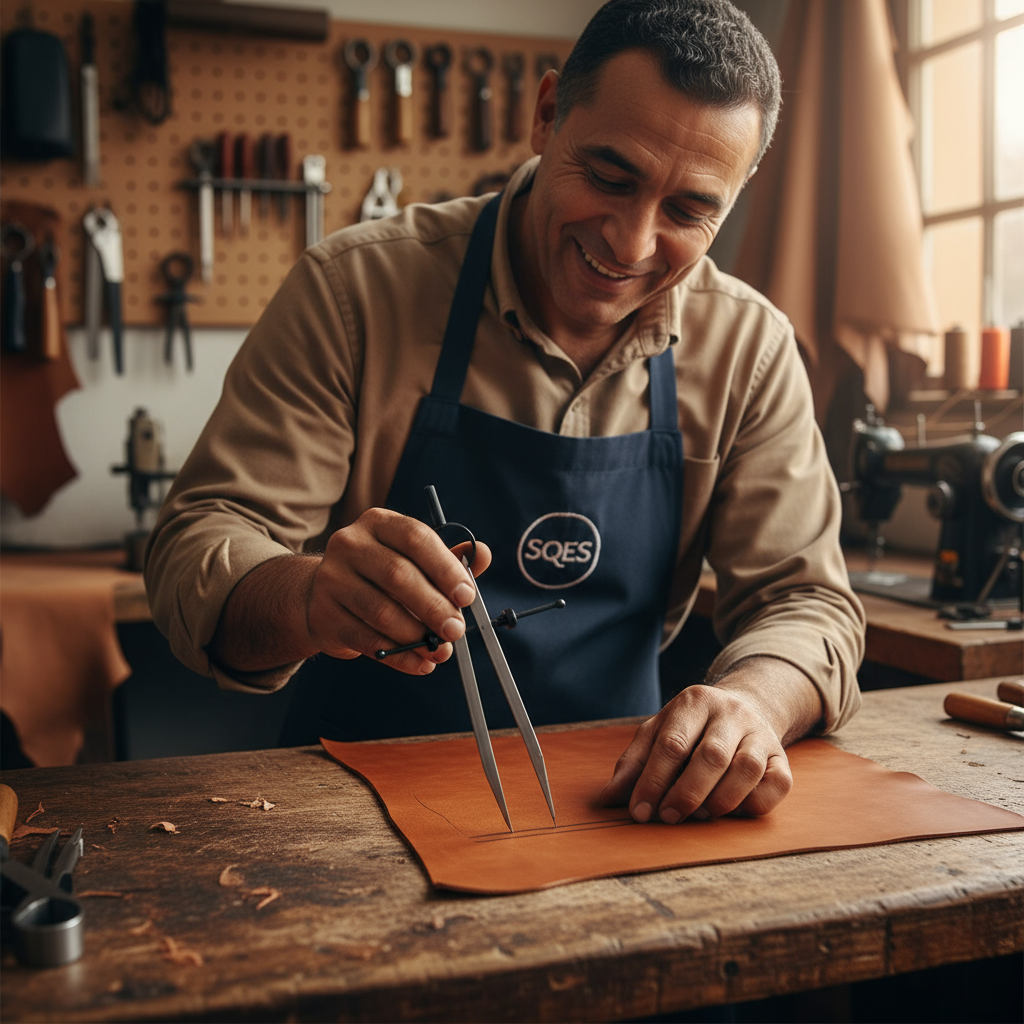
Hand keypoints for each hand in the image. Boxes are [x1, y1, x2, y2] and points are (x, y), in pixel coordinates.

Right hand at [307, 508, 491, 674]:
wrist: (325, 595)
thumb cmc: (382, 574)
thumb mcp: (414, 559)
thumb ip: (450, 559)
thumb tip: (483, 554)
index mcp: (378, 523)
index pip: (416, 538)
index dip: (445, 568)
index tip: (467, 595)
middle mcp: (350, 544)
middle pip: (397, 575)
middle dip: (434, 607)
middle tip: (456, 630)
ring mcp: (331, 578)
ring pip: (381, 611)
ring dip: (417, 635)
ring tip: (439, 649)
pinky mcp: (323, 614)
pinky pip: (366, 639)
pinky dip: (398, 656)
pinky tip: (419, 663)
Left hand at [601, 660, 821, 821]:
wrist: (744, 707)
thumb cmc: (690, 729)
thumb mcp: (657, 733)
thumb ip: (633, 764)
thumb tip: (607, 798)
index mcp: (693, 702)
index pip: (672, 743)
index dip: (653, 781)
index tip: (639, 812)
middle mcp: (730, 712)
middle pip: (710, 756)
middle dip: (685, 794)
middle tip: (668, 818)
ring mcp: (760, 733)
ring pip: (745, 769)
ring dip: (719, 801)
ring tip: (699, 816)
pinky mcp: (782, 757)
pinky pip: (777, 784)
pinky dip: (754, 804)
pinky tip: (733, 811)